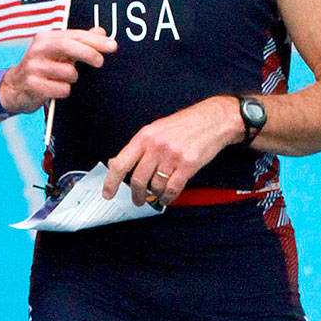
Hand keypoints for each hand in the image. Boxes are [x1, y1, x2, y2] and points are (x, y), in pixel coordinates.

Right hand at [0, 26, 115, 113]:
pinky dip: (64, 91)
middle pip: (68, 47)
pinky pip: (61, 89)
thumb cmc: (42, 68)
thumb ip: (79, 41)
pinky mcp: (32, 85)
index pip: (74, 35)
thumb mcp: (58, 52)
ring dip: (73, 79)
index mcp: (46, 38)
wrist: (14, 87)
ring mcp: (33, 67)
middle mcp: (38, 50)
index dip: (94, 40)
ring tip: (65, 80)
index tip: (112, 45)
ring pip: (68, 72)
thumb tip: (101, 31)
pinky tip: (56, 90)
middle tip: (100, 62)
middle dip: (88, 53)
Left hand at [103, 96, 239, 205]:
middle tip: (138, 200)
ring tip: (157, 195)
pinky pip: (172, 189)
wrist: (213, 120)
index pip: (121, 164)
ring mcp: (172, 156)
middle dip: (136, 195)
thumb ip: (138, 148)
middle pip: (138, 180)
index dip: (111, 182)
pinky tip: (167, 197)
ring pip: (155, 186)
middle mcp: (156, 146)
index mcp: (144, 137)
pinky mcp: (188, 165)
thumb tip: (117, 164)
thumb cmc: (184, 125)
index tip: (108, 194)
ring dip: (155, 195)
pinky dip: (167, 197)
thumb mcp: (156, 130)